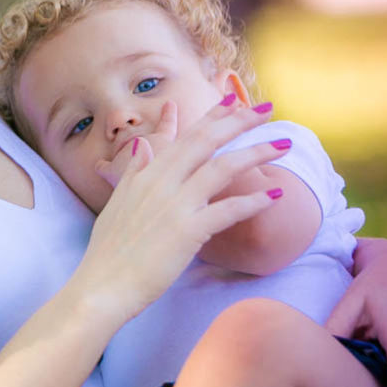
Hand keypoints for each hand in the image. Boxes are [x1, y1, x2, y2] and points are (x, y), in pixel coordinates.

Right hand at [71, 97, 288, 322]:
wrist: (102, 285)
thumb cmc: (109, 251)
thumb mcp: (116, 203)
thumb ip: (132, 173)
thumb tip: (143, 146)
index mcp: (145, 174)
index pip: (183, 136)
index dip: (211, 117)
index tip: (233, 101)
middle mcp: (160, 182)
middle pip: (206, 142)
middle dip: (239, 121)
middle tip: (266, 108)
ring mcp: (175, 205)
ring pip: (221, 168)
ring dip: (256, 153)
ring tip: (283, 145)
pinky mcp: (187, 232)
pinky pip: (227, 210)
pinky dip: (252, 201)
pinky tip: (273, 196)